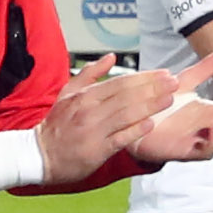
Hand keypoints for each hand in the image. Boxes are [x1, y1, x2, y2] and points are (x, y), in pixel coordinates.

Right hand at [40, 44, 212, 179]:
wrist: (39, 155)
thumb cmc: (57, 124)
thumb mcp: (68, 94)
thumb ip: (90, 74)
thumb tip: (111, 57)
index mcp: (84, 96)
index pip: (120, 83)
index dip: (144, 78)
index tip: (164, 74)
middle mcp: (89, 110)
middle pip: (126, 96)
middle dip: (152, 88)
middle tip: (174, 82)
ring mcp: (93, 130)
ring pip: (125, 114)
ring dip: (149, 106)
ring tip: (169, 99)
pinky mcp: (95, 150)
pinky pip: (119, 138)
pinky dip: (135, 130)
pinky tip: (151, 124)